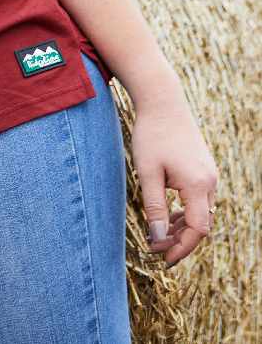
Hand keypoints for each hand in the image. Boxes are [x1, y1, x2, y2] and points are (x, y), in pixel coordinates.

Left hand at [131, 91, 219, 268]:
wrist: (162, 100)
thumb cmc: (151, 134)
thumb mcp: (148, 172)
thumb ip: (154, 206)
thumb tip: (157, 238)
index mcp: (198, 184)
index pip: (197, 230)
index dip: (181, 247)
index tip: (162, 257)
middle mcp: (210, 181)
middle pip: (201, 224)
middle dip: (180, 240)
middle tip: (155, 248)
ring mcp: (209, 174)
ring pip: (201, 212)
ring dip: (182, 226)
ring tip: (158, 234)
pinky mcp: (204, 168)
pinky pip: (199, 199)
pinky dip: (185, 211)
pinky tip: (166, 215)